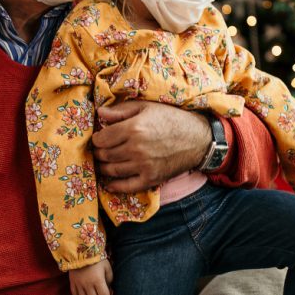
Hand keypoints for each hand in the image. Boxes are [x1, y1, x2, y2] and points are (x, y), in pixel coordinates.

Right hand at [69, 260, 112, 294]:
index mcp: (98, 280)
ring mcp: (79, 284)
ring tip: (93, 293)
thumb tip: (109, 287)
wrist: (79, 249)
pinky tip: (84, 294)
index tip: (108, 293)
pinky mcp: (72, 282)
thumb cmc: (96, 257)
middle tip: (100, 293)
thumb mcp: (107, 266)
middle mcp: (88, 284)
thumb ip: (110, 278)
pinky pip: (75, 294)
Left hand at [92, 101, 210, 193]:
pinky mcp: (151, 179)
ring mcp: (143, 166)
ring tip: (103, 163)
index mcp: (133, 128)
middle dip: (98, 153)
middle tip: (99, 151)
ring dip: (103, 168)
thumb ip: (121, 110)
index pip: (101, 139)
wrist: (197, 138)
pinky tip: (109, 183)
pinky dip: (114, 186)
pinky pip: (126, 186)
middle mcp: (136, 149)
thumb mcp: (146, 107)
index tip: (99, 138)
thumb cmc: (171, 119)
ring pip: (111, 170)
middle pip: (104, 155)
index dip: (97, 139)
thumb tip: (99, 112)